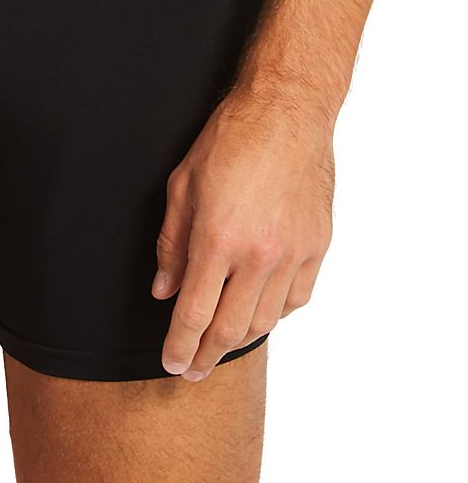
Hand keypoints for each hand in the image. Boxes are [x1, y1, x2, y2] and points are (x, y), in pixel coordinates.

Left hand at [151, 82, 334, 380]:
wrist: (287, 112)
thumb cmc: (228, 141)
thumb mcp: (181, 187)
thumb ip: (171, 245)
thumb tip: (164, 290)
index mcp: (218, 240)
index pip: (194, 313)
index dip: (180, 346)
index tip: (172, 365)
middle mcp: (259, 254)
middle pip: (231, 328)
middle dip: (207, 356)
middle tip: (192, 371)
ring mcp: (294, 253)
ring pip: (266, 319)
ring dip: (239, 338)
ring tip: (221, 346)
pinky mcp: (318, 245)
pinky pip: (296, 298)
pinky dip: (275, 313)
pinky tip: (259, 312)